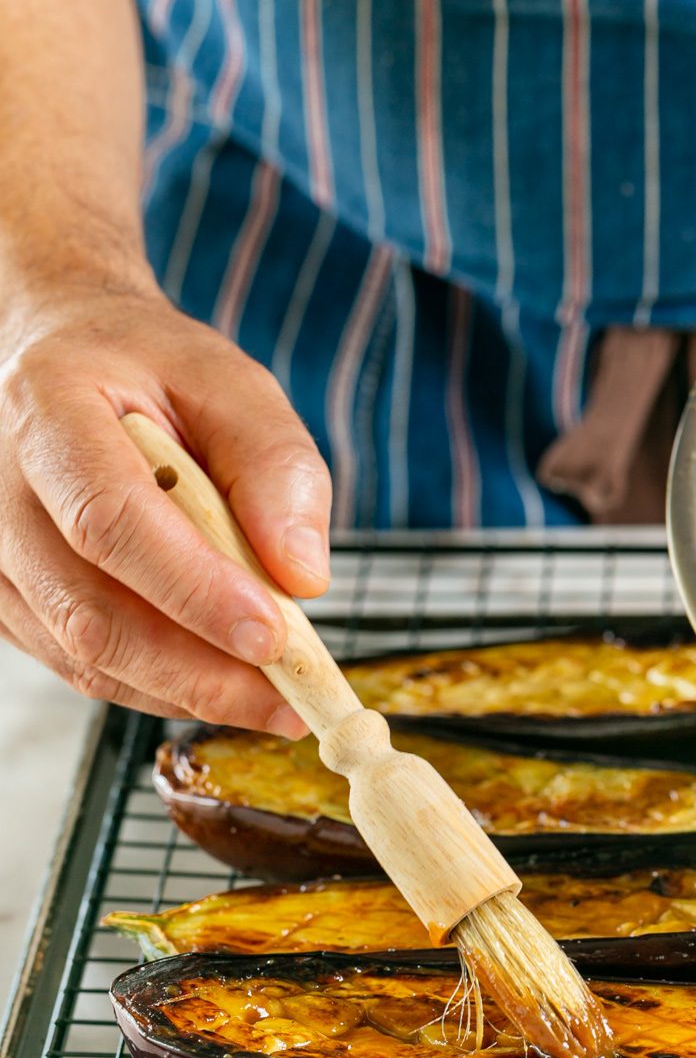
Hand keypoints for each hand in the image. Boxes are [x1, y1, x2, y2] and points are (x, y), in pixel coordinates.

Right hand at [0, 275, 331, 734]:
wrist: (61, 358)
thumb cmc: (150, 369)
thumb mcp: (230, 383)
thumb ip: (275, 468)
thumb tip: (303, 577)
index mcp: (47, 409)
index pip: (109, 520)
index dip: (193, 590)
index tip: (273, 636)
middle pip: (89, 611)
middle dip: (199, 672)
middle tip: (290, 699)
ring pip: (84, 655)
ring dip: (186, 691)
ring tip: (272, 698)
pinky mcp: (8, 599)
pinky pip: (83, 666)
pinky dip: (160, 686)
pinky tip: (219, 679)